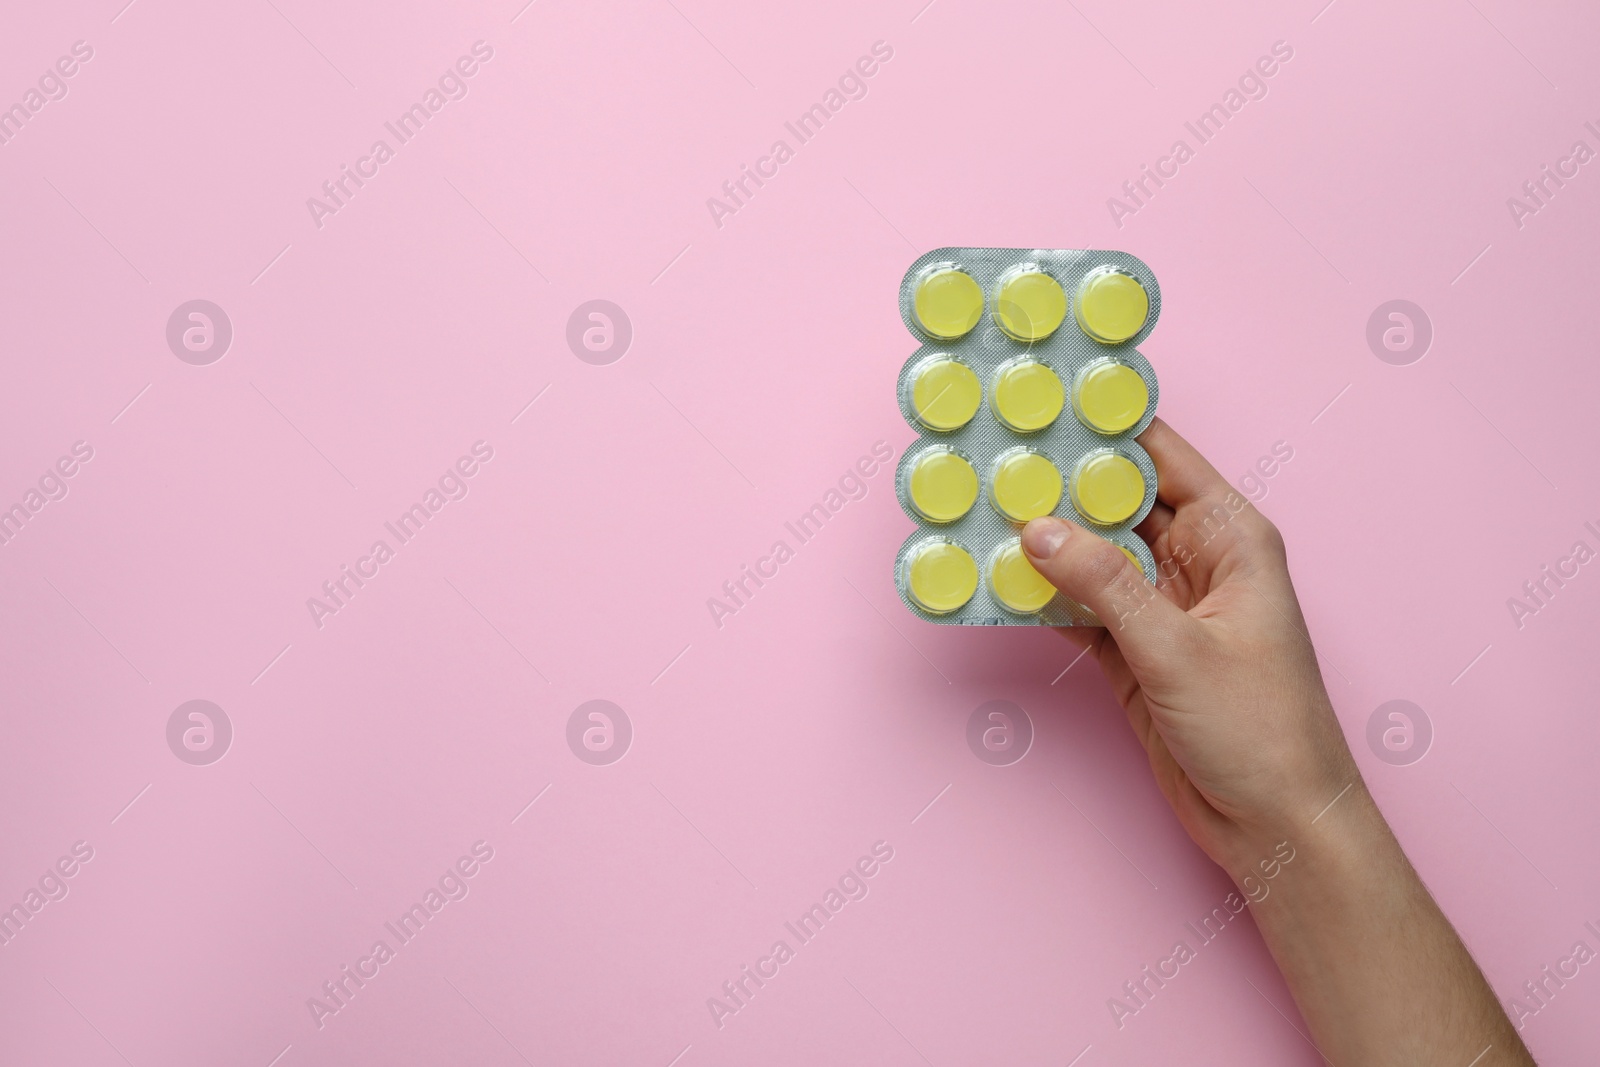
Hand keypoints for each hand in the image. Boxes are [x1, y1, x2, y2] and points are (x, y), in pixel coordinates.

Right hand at [1022, 418, 1360, 874]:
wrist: (1276, 827)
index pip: (1162, 457)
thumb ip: (1104, 584)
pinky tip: (996, 580)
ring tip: (980, 509)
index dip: (1108, 426)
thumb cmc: (1262, 732)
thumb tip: (1037, 529)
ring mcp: (1162, 608)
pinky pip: (1079, 608)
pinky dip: (1042, 598)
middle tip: (992, 457)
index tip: (1049, 399)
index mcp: (1231, 537)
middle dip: (1060, 482)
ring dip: (1043, 542)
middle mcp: (1196, 562)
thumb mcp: (1176, 649)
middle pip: (1117, 502)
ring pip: (1091, 556)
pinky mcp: (1135, 652)